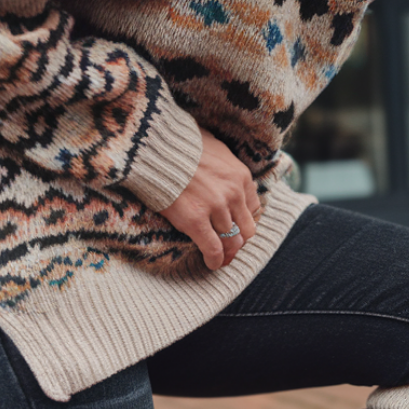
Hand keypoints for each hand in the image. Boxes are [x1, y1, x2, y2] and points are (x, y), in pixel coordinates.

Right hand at [157, 127, 260, 269]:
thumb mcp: (214, 146)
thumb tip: (221, 165)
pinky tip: (211, 264)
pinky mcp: (195, 221)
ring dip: (226, 252)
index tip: (234, 225)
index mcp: (240, 176)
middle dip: (238, 239)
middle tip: (228, 245)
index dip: (243, 220)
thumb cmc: (180, 144)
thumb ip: (224, 163)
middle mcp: (233, 193)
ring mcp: (216, 208)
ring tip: (220, 257)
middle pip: (246, 228)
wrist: (155, 148)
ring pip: (232, 241)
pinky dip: (215, 260)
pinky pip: (213, 249)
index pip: (253, 208)